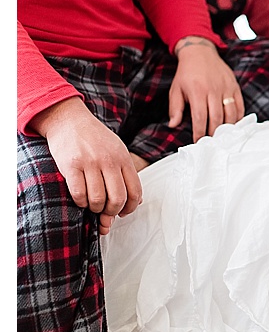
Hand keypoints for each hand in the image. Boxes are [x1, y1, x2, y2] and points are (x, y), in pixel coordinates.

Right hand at [30, 97, 142, 235]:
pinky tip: (80, 198)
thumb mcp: (117, 151)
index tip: (123, 212)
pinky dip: (80, 202)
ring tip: (91, 205)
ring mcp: (90, 162)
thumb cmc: (95, 139)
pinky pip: (78, 194)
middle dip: (111, 212)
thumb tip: (137, 203)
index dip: (130, 208)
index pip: (135, 192)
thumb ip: (126, 175)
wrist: (69, 120)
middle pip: (117, 199)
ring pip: (98, 199)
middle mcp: (109, 161)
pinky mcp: (70, 165)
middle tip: (105, 212)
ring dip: (94, 209)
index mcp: (124, 159)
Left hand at [168, 36, 244, 141]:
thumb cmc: (186, 73)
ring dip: (227, 127)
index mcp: (197, 91)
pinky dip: (238, 117)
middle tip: (210, 141)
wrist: (200, 52)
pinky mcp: (234, 87)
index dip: (200, 132)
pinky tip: (232, 124)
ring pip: (231, 114)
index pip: (200, 117)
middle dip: (213, 133)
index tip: (198, 141)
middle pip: (217, 118)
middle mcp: (213, 90)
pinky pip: (240, 106)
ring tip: (221, 135)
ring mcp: (226, 88)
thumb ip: (175, 108)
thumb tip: (173, 125)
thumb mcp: (175, 89)